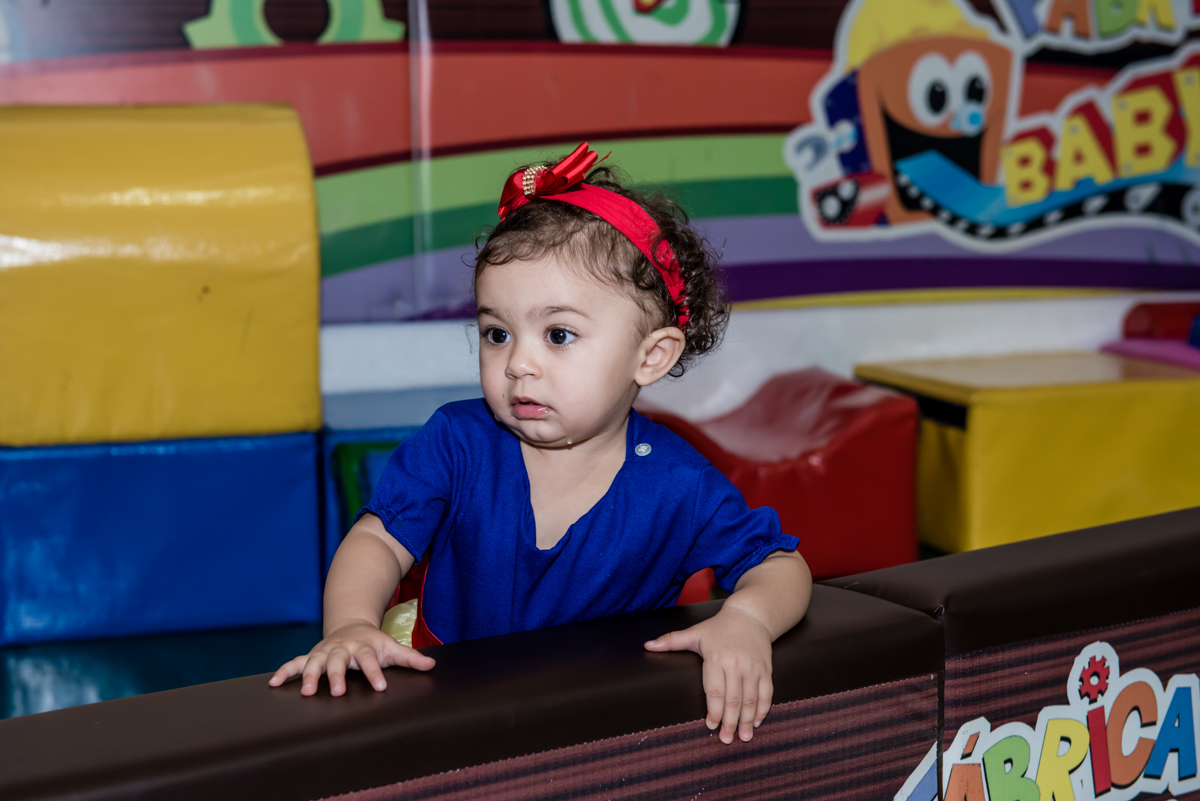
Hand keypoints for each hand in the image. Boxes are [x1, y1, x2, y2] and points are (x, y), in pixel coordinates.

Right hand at [268, 619, 434, 695]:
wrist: (351, 626)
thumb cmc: (373, 643)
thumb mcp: (392, 647)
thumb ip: (410, 657)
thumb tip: (431, 665)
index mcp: (363, 647)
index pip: (371, 661)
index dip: (375, 673)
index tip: (381, 687)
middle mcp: (342, 649)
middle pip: (339, 662)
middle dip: (336, 676)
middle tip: (336, 692)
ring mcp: (325, 651)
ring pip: (314, 662)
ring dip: (309, 675)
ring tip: (306, 691)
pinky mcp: (312, 655)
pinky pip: (295, 663)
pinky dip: (284, 672)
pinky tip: (273, 684)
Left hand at [644, 606, 772, 743]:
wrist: (750, 616)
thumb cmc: (719, 627)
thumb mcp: (695, 632)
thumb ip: (671, 640)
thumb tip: (647, 645)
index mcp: (716, 658)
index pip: (715, 691)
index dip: (713, 711)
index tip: (710, 725)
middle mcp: (736, 664)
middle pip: (733, 699)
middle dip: (730, 722)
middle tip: (725, 739)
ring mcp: (753, 668)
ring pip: (751, 699)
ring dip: (747, 720)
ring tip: (743, 737)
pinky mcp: (765, 670)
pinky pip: (766, 693)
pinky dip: (763, 709)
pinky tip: (757, 721)